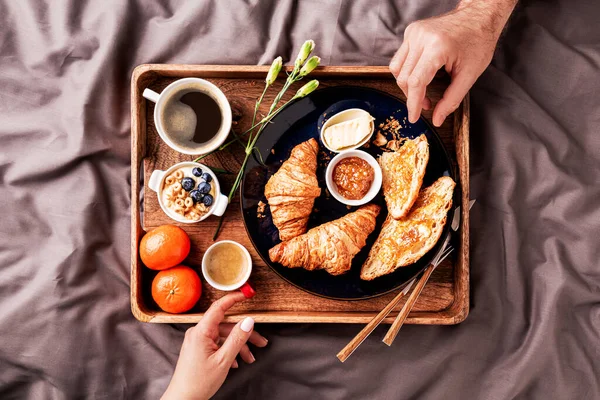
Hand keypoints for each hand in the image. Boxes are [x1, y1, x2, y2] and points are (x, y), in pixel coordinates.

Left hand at [161, 292, 267, 399]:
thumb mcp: (223, 360)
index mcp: (201, 332)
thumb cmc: (198, 383)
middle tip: (260, 342)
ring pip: (223, 336)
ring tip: (249, 359)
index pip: (219, 307)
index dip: (234, 299)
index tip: (246, 294)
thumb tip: (248, 322)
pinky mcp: (198, 349)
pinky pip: (217, 344)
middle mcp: (198, 333)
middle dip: (244, 334)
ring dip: (238, 346)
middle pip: (226, 326)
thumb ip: (237, 339)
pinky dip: (229, 351)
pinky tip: (236, 362)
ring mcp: (197, 341)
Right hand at [390, 0, 515, 125]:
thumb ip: (452, 99)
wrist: (478, 16)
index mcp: (438, 47)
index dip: (413, 103)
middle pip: (404, 77)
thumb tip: (437, 119)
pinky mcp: (411, 32)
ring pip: (397, 68)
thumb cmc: (478, 42)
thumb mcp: (470, 75)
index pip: (416, 81)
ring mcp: (414, 33)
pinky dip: (407, 71)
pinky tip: (421, 74)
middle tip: (427, 105)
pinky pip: (400, 58)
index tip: (414, 118)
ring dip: (407, 85)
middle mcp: (421, 37)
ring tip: (422, 92)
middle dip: (412, 96)